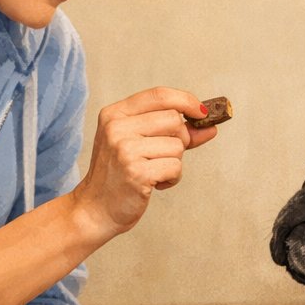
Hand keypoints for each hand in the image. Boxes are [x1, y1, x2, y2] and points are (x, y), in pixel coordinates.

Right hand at [69, 87, 219, 241]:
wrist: (95, 210)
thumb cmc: (119, 176)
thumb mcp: (138, 144)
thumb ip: (172, 132)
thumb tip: (209, 125)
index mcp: (114, 114)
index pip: (159, 95)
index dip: (186, 100)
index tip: (201, 112)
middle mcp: (117, 128)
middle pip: (173, 119)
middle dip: (180, 139)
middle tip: (164, 156)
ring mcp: (125, 150)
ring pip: (177, 145)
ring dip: (174, 162)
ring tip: (154, 172)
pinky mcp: (136, 172)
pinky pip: (176, 167)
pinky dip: (172, 178)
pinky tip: (155, 184)